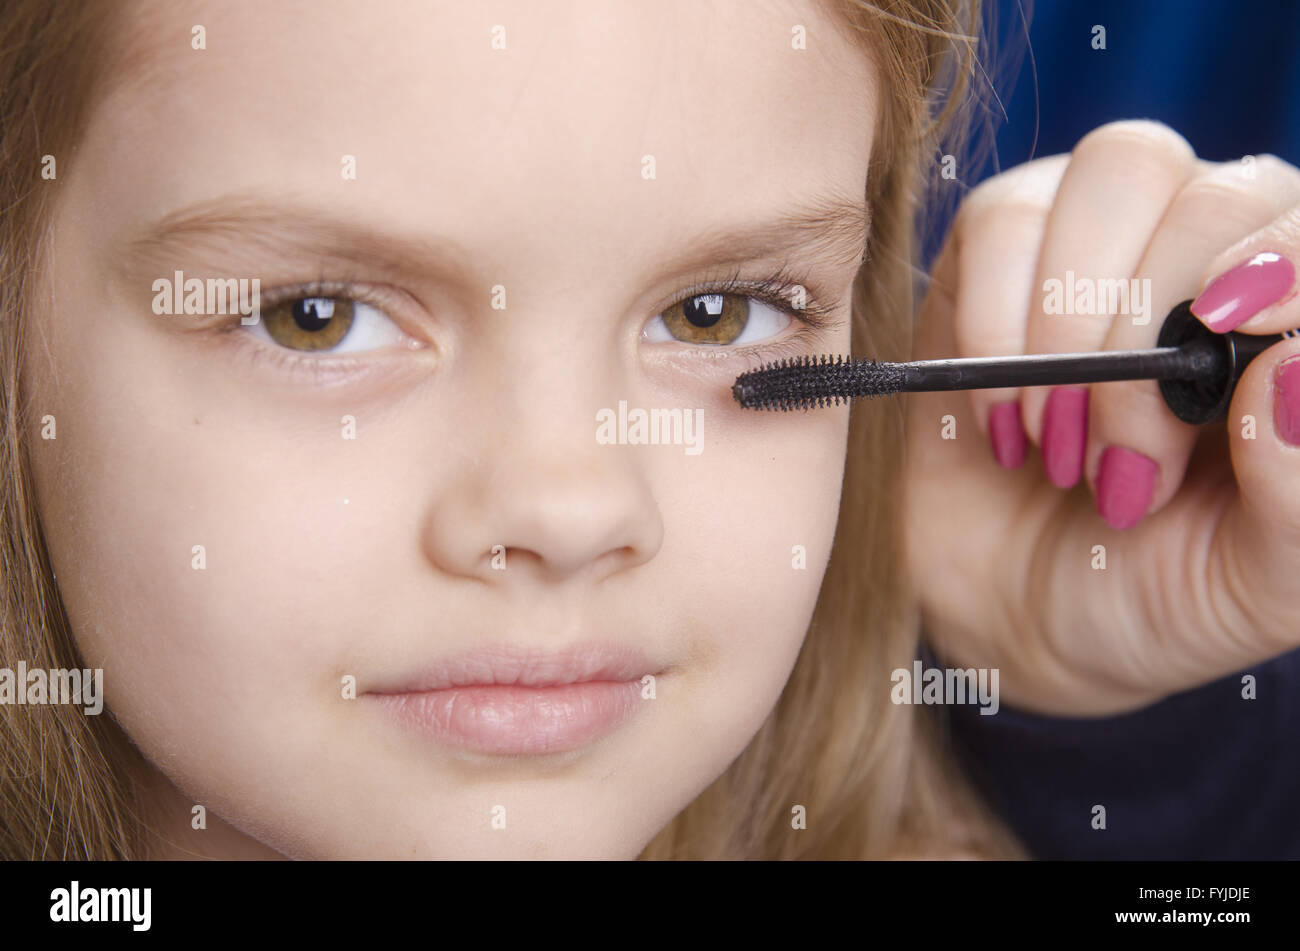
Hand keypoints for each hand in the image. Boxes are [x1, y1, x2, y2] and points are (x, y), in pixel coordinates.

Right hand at [903, 120, 1299, 715]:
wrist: (1017, 613)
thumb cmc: (1159, 593)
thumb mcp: (1261, 586)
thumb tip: (1288, 366)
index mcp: (1298, 324)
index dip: (1281, 260)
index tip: (1222, 335)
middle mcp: (1223, 255)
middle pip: (1214, 196)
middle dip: (1146, 344)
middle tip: (1119, 467)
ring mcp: (1113, 235)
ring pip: (1117, 170)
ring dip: (1069, 324)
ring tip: (1055, 445)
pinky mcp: (1002, 248)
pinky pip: (1002, 216)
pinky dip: (990, 321)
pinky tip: (1001, 417)